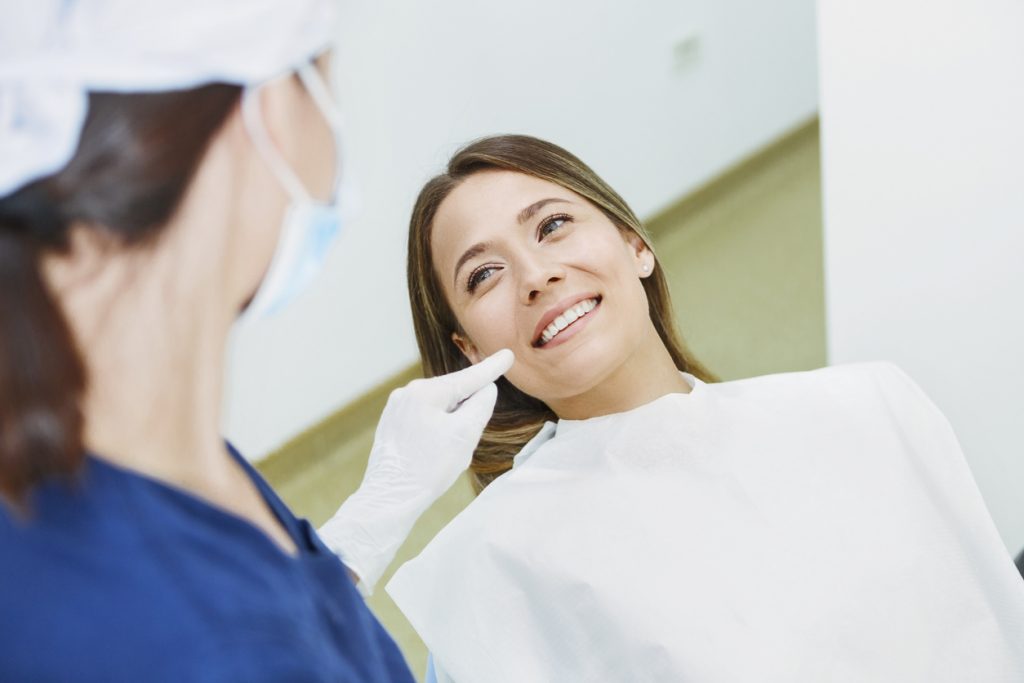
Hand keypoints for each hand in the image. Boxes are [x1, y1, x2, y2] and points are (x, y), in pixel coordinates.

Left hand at [318, 349, 513, 593]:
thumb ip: (481, 406)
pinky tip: (434, 451)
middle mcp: (407, 393)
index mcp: (425, 392)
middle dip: (467, 409)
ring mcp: (396, 408)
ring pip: (438, 407)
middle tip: (467, 440)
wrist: (389, 499)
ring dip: (451, 421)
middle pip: (452, 393)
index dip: (491, 369)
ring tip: (446, 454)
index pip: (468, 378)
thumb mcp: (464, 436)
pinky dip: (436, 428)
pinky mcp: (391, 424)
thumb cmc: (429, 468)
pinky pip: (423, 417)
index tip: (508, 354)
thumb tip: (486, 389)